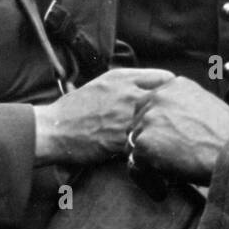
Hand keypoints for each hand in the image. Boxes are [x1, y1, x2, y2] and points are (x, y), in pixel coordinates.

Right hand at [35, 67, 174, 164]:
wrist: (54, 129)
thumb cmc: (76, 108)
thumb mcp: (102, 84)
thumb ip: (127, 83)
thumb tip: (150, 88)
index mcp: (123, 77)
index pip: (165, 77)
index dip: (171, 91)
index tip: (172, 101)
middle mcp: (127, 93)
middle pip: (168, 98)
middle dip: (174, 110)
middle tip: (174, 121)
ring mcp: (124, 116)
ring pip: (160, 121)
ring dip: (164, 130)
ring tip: (165, 138)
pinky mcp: (120, 139)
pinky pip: (145, 141)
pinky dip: (150, 146)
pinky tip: (149, 151)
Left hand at [129, 77, 228, 184]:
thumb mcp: (208, 108)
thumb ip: (184, 112)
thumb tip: (172, 131)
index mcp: (175, 86)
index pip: (150, 105)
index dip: (156, 129)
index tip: (166, 146)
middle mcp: (159, 96)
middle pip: (137, 123)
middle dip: (148, 145)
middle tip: (164, 165)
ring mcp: (149, 119)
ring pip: (133, 145)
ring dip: (147, 164)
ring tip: (164, 181)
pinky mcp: (145, 143)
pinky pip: (134, 166)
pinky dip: (147, 182)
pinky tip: (162, 191)